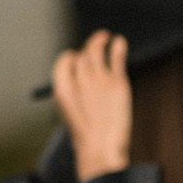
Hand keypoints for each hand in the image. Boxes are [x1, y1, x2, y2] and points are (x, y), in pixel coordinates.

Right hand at [53, 31, 132, 180]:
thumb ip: (76, 96)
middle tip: (96, 42)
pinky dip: (118, 47)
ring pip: (97, 52)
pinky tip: (120, 42)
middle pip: (83, 56)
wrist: (100, 147)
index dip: (71, 58)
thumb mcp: (73, 115)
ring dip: (100, 40)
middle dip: (88, 49)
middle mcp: (79, 80)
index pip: (65, 62)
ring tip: (106, 35)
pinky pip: (116, 59)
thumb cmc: (86, 137)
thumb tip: (81, 84)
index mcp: (62, 88)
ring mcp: (98, 79)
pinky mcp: (118, 83)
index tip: (76, 56)